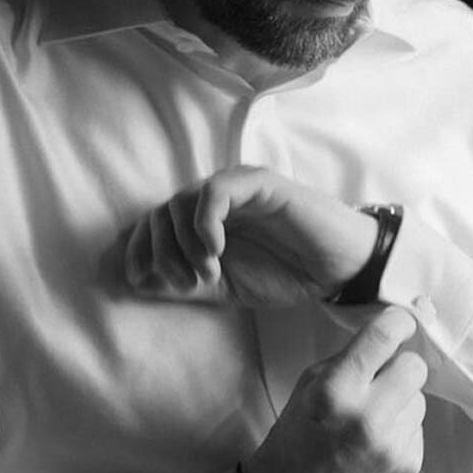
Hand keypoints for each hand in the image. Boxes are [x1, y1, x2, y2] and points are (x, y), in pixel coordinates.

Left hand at [124, 166, 377, 306]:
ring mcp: (234, 188)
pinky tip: (216, 251)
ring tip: (208, 272)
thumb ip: (184, 283)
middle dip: (160, 253)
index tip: (142, 281)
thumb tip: (136, 282)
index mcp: (201, 222)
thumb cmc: (285, 275)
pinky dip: (204, 224)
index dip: (136, 251)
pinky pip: (213, 193)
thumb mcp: (224, 288)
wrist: (336, 270)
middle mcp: (212, 200)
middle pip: (158, 213)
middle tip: (185, 284)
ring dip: (183, 244)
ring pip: (180, 202)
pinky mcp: (257, 183)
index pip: (150, 224)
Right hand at [242, 307, 427, 472]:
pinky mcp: (407, 467)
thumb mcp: (308, 387)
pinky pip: (418, 430)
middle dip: (400, 368)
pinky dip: (401, 432)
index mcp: (336, 390)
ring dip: (400, 403)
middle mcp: (367, 417)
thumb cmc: (295, 442)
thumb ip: (350, 360)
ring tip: (371, 422)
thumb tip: (392, 339)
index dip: (398, 323)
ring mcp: (391, 446)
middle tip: (382, 380)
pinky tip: (374, 445)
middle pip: (415, 366)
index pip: (384, 336)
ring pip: (420, 399)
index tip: (401, 324)